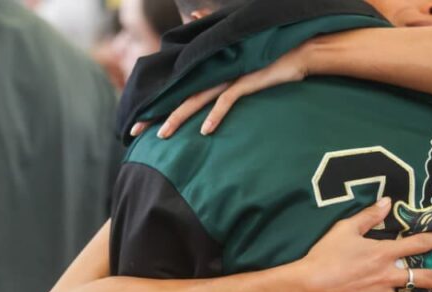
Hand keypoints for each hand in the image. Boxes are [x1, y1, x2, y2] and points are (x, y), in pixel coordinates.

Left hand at [130, 43, 311, 138]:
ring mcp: (227, 76)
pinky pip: (227, 101)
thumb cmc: (267, 51)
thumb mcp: (238, 47)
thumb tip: (191, 14)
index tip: (138, 120)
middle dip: (155, 114)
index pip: (176, 88)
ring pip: (196, 99)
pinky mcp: (245, 80)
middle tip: (135, 132)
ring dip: (178, 118)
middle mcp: (212, 71)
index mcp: (207, 68)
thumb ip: (213, 32)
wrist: (296, 49)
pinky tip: (206, 131)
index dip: (156, 103)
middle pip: (177, 95)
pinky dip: (216, 115)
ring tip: (162, 136)